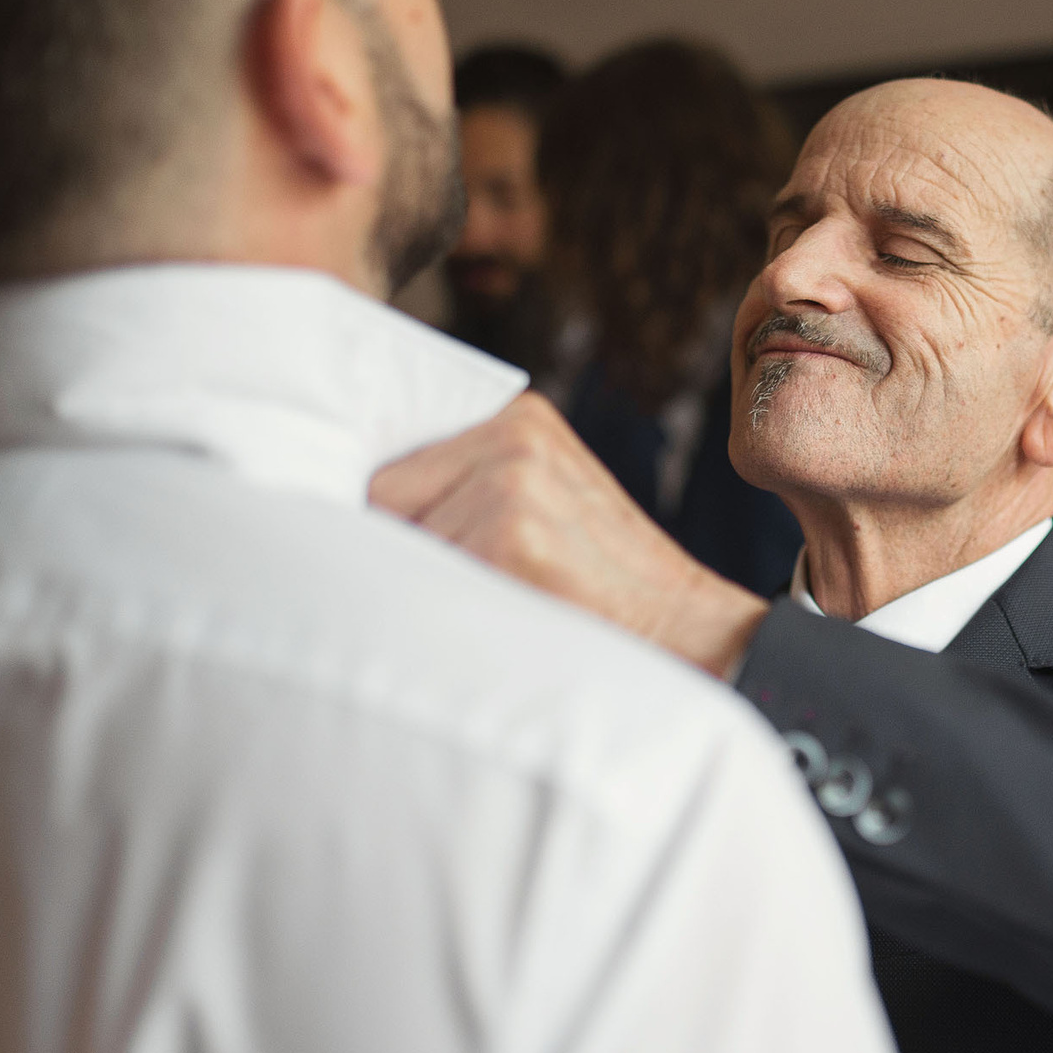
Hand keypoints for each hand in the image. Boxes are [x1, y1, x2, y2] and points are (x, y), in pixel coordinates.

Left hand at [370, 393, 769, 677]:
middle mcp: (512, 436)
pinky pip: (426, 578)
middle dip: (405, 550)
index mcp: (519, 420)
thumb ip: (472, 488)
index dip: (391, 521)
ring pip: (400, 544)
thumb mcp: (549, 504)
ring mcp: (511, 483)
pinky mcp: (512, 536)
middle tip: (471, 590)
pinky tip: (502, 621)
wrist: (691, 633)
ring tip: (500, 607)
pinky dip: (447, 610)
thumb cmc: (606, 587)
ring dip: (429, 586)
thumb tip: (361, 513)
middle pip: (383, 500)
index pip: (395, 463)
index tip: (408, 555)